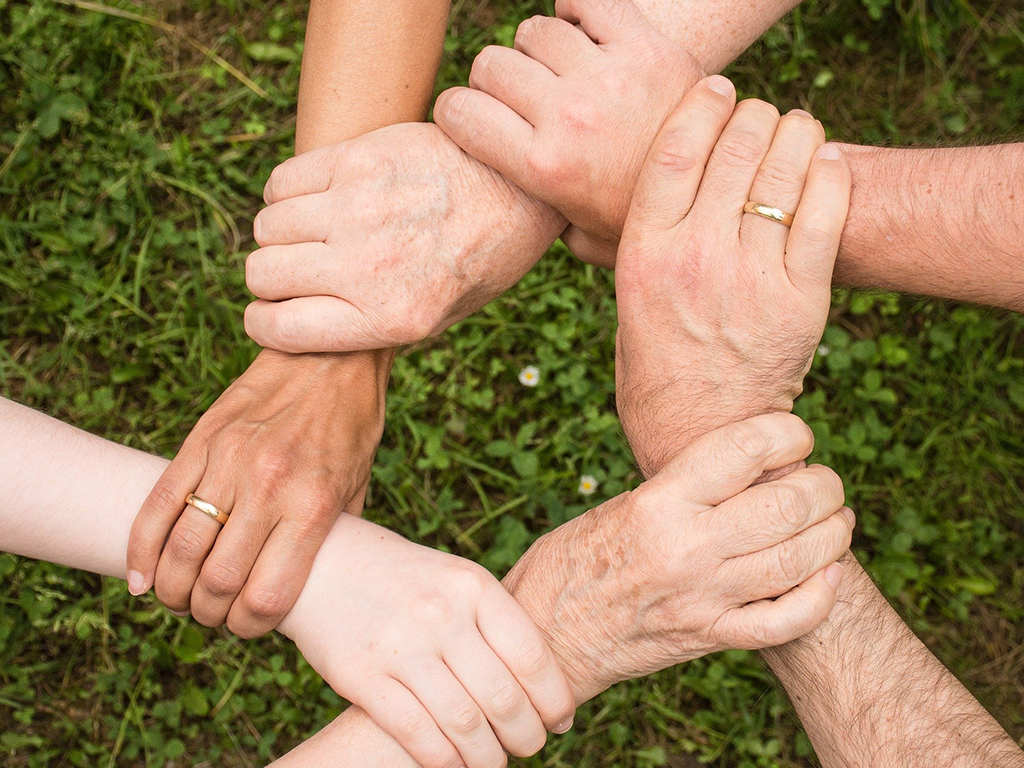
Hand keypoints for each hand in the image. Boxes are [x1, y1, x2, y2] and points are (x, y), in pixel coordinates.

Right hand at [126, 349, 387, 636]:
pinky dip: (141, 550)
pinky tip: (142, 577)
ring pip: (181, 548)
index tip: (248, 627)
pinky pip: (158, 504)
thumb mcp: (358, 488)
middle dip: (208, 614)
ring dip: (172, 589)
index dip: (250, 627)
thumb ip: (331, 539)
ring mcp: (229, 461)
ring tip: (179, 598)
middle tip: (211, 615)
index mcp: (313, 505)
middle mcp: (269, 486)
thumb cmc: (351, 427)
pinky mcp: (201, 440)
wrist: (331, 356)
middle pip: (217, 581)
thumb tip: (309, 588)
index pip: (266, 596)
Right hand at [242, 122, 566, 352]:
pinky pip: (282, 182)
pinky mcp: (358, 159)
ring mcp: (360, 209)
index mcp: (391, 318)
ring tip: (312, 233)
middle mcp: (369, 267)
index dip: (264, 323)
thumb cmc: (480, 259)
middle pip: (263, 274)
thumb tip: (303, 327)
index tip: (271, 313)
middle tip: (297, 271)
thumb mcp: (440, 318)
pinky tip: (317, 199)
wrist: (520, 189)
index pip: (279, 329)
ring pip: (267, 227)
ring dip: (280, 234)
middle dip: (270, 279)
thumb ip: (372, 328)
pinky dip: (286, 194)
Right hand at [279, 515, 575, 767]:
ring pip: (464, 724)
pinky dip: (443, 760)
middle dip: (526, 735)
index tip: (560, 720)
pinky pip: (416, 733)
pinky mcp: (362, 676)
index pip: (531, 656)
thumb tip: (544, 682)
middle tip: (530, 746)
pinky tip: (454, 765)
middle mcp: (441, 614)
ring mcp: (401, 646)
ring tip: (494, 762)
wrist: (323, 562)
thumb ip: (494, 621)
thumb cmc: (404, 578)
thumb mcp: (455, 579)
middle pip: (503, 697)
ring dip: (488, 757)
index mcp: (473, 586)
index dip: (554, 698)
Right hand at [433, 0, 702, 266]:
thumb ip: (539, 220)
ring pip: (534, 31)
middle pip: (491, 65)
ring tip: (559, 71)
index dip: (456, 112)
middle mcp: (569, 117)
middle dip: (495, 81)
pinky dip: (577, 9)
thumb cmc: (642, 220)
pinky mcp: (646, 47)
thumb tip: (507, 210)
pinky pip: (586, 0)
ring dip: (538, 48)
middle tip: (521, 99)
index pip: (458, 111)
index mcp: (543, 168)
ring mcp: (608, 78)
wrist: (720, 193)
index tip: (471, 118)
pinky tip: (583, 32)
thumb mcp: (581, 239)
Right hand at [503, 413, 851, 701]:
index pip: (745, 448)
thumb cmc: (574, 559)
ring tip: (837, 520)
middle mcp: (686, 547)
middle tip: (825, 482)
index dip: (788, 432)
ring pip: (800, 559)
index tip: (796, 435)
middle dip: (824, 485)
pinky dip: (821, 596)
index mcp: (658, 502)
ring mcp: (703, 597)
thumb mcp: (622, 505)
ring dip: (834, 534)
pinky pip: (785, 621)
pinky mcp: (710, 637)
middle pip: (788, 503)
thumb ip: (683, 489)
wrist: (546, 635)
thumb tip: (750, 468)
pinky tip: (828, 575)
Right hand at [614, 77, 850, 475]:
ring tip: (797, 129)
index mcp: (643, 254)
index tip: (717, 89)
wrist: (702, 437)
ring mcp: (751, 278)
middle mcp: (695, 257)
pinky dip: (831, 174)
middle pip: (734, 148)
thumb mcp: (625, 303)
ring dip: (796, 134)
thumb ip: (633, 247)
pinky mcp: (801, 300)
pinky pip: (825, 213)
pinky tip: (826, 162)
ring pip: (783, 170)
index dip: (701, 105)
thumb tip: (631, 195)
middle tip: (761, 116)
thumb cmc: (656, 369)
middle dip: (753, 116)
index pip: (674, 150)